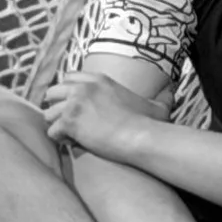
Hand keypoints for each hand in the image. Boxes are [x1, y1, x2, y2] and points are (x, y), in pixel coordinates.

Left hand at [37, 73, 152, 164]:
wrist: (142, 138)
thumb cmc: (150, 124)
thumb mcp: (157, 105)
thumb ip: (161, 96)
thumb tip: (172, 91)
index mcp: (99, 80)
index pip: (68, 78)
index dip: (68, 93)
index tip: (75, 107)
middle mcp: (83, 87)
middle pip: (53, 92)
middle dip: (57, 107)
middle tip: (68, 122)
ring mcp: (74, 103)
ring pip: (48, 113)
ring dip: (57, 125)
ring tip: (71, 136)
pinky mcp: (69, 121)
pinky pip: (52, 132)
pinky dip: (60, 140)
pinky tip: (73, 144)